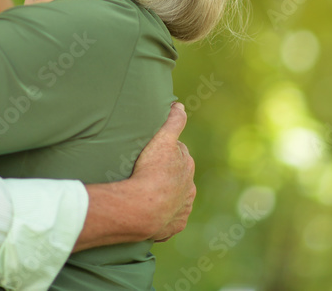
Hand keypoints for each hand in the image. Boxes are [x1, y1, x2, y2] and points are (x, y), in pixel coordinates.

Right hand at [132, 102, 195, 241]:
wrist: (143, 208)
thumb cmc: (151, 171)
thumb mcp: (163, 140)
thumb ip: (174, 121)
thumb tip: (180, 105)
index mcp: (187, 167)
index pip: (179, 153)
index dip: (167, 150)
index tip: (154, 151)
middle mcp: (188, 189)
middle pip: (178, 176)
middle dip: (168, 173)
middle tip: (148, 171)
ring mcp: (181, 209)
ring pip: (175, 199)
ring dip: (165, 195)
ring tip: (147, 193)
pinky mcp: (173, 226)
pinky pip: (169, 219)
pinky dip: (163, 216)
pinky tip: (150, 212)